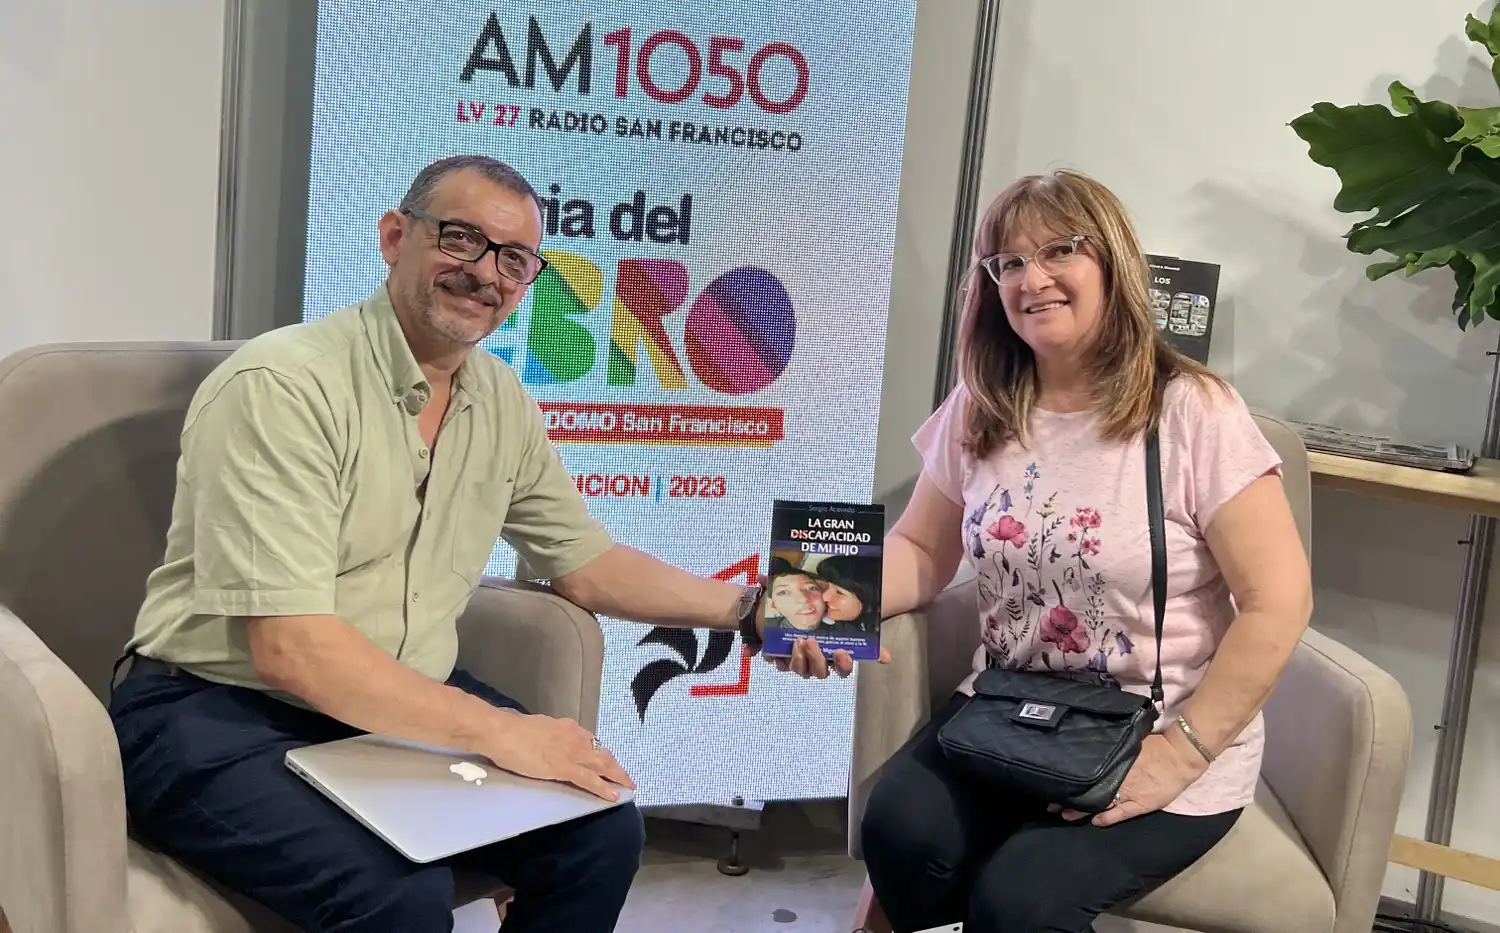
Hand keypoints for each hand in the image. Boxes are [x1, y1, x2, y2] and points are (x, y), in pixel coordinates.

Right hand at [482, 711, 635, 800]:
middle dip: (616, 767)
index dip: (603, 754)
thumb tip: (552, 742)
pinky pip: (589, 780)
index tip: (610, 761)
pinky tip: (613, 795)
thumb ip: (551, 735)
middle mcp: (575, 738)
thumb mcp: (540, 729)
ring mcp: (572, 753)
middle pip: (602, 754)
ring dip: (617, 777)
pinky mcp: (564, 768)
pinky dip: (603, 788)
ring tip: (629, 786)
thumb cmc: (514, 731)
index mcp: (568, 728)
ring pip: (602, 766)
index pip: (592, 742)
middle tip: (627, 777)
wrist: (503, 732)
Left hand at [762, 635, 891, 678]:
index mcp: (833, 660)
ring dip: (798, 658)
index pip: (842, 671)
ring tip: (797, 641)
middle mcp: (817, 665)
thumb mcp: (845, 628)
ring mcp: (799, 663)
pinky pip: (780, 664)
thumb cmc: (825, 627)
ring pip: (799, 670)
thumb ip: (867, 642)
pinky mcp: (782, 659)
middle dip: (816, 658)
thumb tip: (888, 658)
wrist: (796, 616)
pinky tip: (777, 652)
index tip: (841, 652)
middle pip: (818, 672)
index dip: (842, 665)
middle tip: (812, 641)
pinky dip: (777, 659)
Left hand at [1054, 733, 1205, 825]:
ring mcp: (1130, 794)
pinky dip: (1107, 819)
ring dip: (1082, 811)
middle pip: (1088, 791)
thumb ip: (1110, 749)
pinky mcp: (1142, 804)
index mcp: (1114, 765)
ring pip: (1100, 804)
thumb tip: (1088, 747)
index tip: (1053, 785)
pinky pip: (1121, 814)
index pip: (1086, 775)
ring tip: (1064, 815)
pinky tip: (1095, 822)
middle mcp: (1118, 780)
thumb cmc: (1154, 746)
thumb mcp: (1128, 744)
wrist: (1180, 756)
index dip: (1069, 782)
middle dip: (1069, 798)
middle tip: (1050, 804)